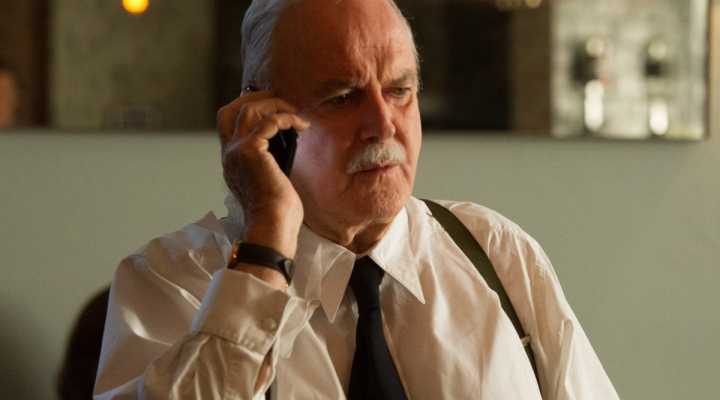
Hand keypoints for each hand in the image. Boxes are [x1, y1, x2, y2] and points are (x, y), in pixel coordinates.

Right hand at [217, 91, 309, 264]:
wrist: (273, 226)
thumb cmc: (278, 211)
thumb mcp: (270, 178)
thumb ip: (269, 158)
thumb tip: (286, 138)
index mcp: (231, 160)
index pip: (227, 122)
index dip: (246, 106)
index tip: (272, 105)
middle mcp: (228, 153)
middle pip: (232, 109)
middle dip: (258, 99)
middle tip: (283, 101)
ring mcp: (236, 151)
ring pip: (249, 110)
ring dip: (275, 106)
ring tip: (296, 113)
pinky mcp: (250, 151)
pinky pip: (268, 122)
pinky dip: (287, 119)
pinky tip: (302, 125)